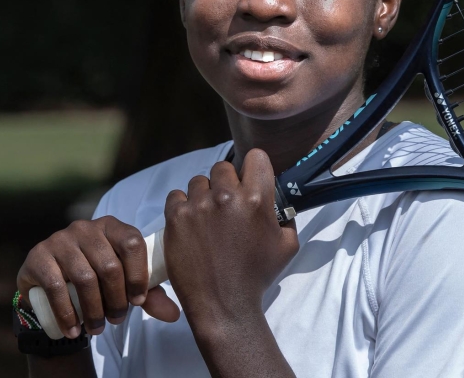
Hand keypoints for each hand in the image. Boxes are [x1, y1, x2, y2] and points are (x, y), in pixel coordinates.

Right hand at [17, 215, 181, 338]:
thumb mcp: (123, 282)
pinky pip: (55, 286)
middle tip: (116, 320)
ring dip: (93, 310)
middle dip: (116, 300)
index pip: (132, 243)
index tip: (138, 302)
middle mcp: (86, 227)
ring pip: (84, 278)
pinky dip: (67, 313)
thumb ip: (148, 295)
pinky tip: (73, 330)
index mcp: (112, 226)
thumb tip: (174, 314)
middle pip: (109, 265)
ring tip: (97, 329)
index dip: (138, 275)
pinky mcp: (39, 255)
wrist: (50, 281)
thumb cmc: (95, 277)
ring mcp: (60, 239)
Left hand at [163, 148, 299, 328]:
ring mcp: (199, 206)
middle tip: (227, 204)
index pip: (255, 157)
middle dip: (227, 182)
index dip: (254, 168)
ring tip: (207, 217)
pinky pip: (176, 196)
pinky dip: (182, 205)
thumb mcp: (287, 246)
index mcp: (256, 199)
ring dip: (204, 194)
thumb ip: (286, 217)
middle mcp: (227, 197)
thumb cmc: (256, 277)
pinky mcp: (176, 218)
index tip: (250, 180)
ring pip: (199, 181)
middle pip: (224, 167)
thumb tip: (279, 202)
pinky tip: (190, 222)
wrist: (223, 305)